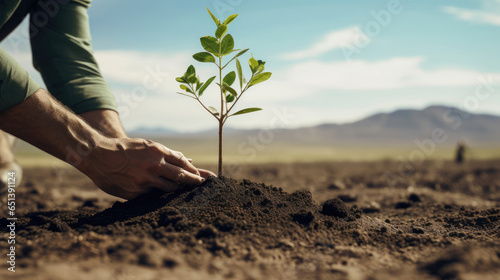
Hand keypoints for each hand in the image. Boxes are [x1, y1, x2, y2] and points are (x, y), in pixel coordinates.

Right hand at [81, 137, 213, 198]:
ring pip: (167, 188)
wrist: (98, 156)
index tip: (203, 176)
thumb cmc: (126, 149)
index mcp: (156, 152)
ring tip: (185, 191)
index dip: (193, 171)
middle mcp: (152, 166)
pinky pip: (150, 195)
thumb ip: (167, 154)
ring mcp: (144, 180)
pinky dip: (156, 193)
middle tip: (203, 185)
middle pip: (179, 176)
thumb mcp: (147, 145)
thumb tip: (188, 160)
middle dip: (193, 181)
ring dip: (177, 189)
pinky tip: (159, 194)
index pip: (181, 163)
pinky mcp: (135, 192)